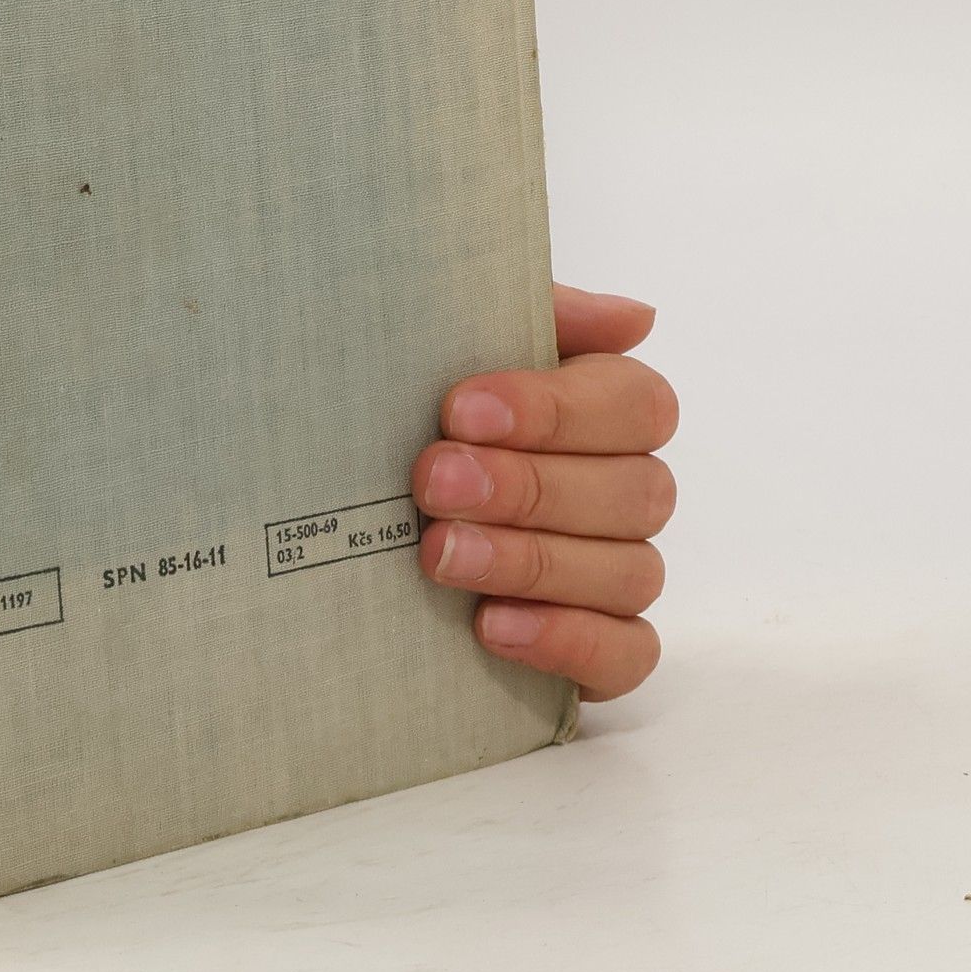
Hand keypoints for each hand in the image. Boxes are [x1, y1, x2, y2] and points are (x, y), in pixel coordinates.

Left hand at [413, 284, 676, 699]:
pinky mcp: (601, 650)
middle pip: (636, 492)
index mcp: (605, 411)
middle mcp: (625, 492)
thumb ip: (532, 316)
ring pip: (630, 572)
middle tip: (432, 482)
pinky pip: (626, 655)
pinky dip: (566, 640)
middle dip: (528, 487)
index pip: (635, 405)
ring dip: (530, 562)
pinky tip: (491, 626)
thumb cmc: (412, 419)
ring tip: (440, 554)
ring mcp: (617, 574)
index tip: (460, 410)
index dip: (556, 410)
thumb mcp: (448, 348)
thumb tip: (634, 317)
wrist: (333, 521)